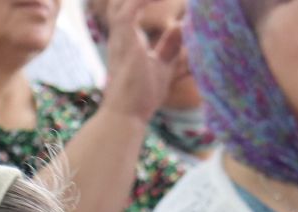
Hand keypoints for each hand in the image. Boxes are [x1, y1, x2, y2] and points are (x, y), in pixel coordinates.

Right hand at [98, 0, 184, 122]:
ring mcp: (120, 38)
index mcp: (126, 40)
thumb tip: (179, 27)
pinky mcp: (125, 41)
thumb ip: (169, 46)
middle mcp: (119, 36)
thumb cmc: (141, 96)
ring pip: (121, 3)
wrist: (127, 114)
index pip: (127, 10)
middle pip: (118, 2)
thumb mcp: (162, 65)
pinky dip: (142, 1)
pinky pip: (130, 11)